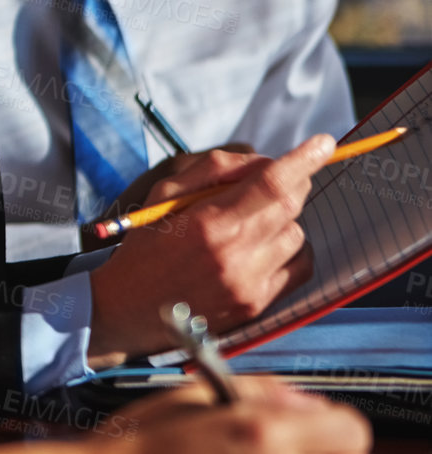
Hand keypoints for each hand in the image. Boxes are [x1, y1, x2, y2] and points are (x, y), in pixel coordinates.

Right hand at [87, 136, 332, 361]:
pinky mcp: (258, 305)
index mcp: (207, 224)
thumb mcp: (161, 196)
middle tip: (283, 177)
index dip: (302, 160)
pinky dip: (291, 250)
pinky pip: (300, 268)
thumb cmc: (143, 247)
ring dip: (285, 220)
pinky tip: (266, 248)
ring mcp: (249, 284)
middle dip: (294, 183)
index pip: (270, 184)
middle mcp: (233, 255)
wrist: (129, 311)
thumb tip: (260, 161)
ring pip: (297, 235)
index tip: (323, 142)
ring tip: (254, 223)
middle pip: (290, 206)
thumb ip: (211, 171)